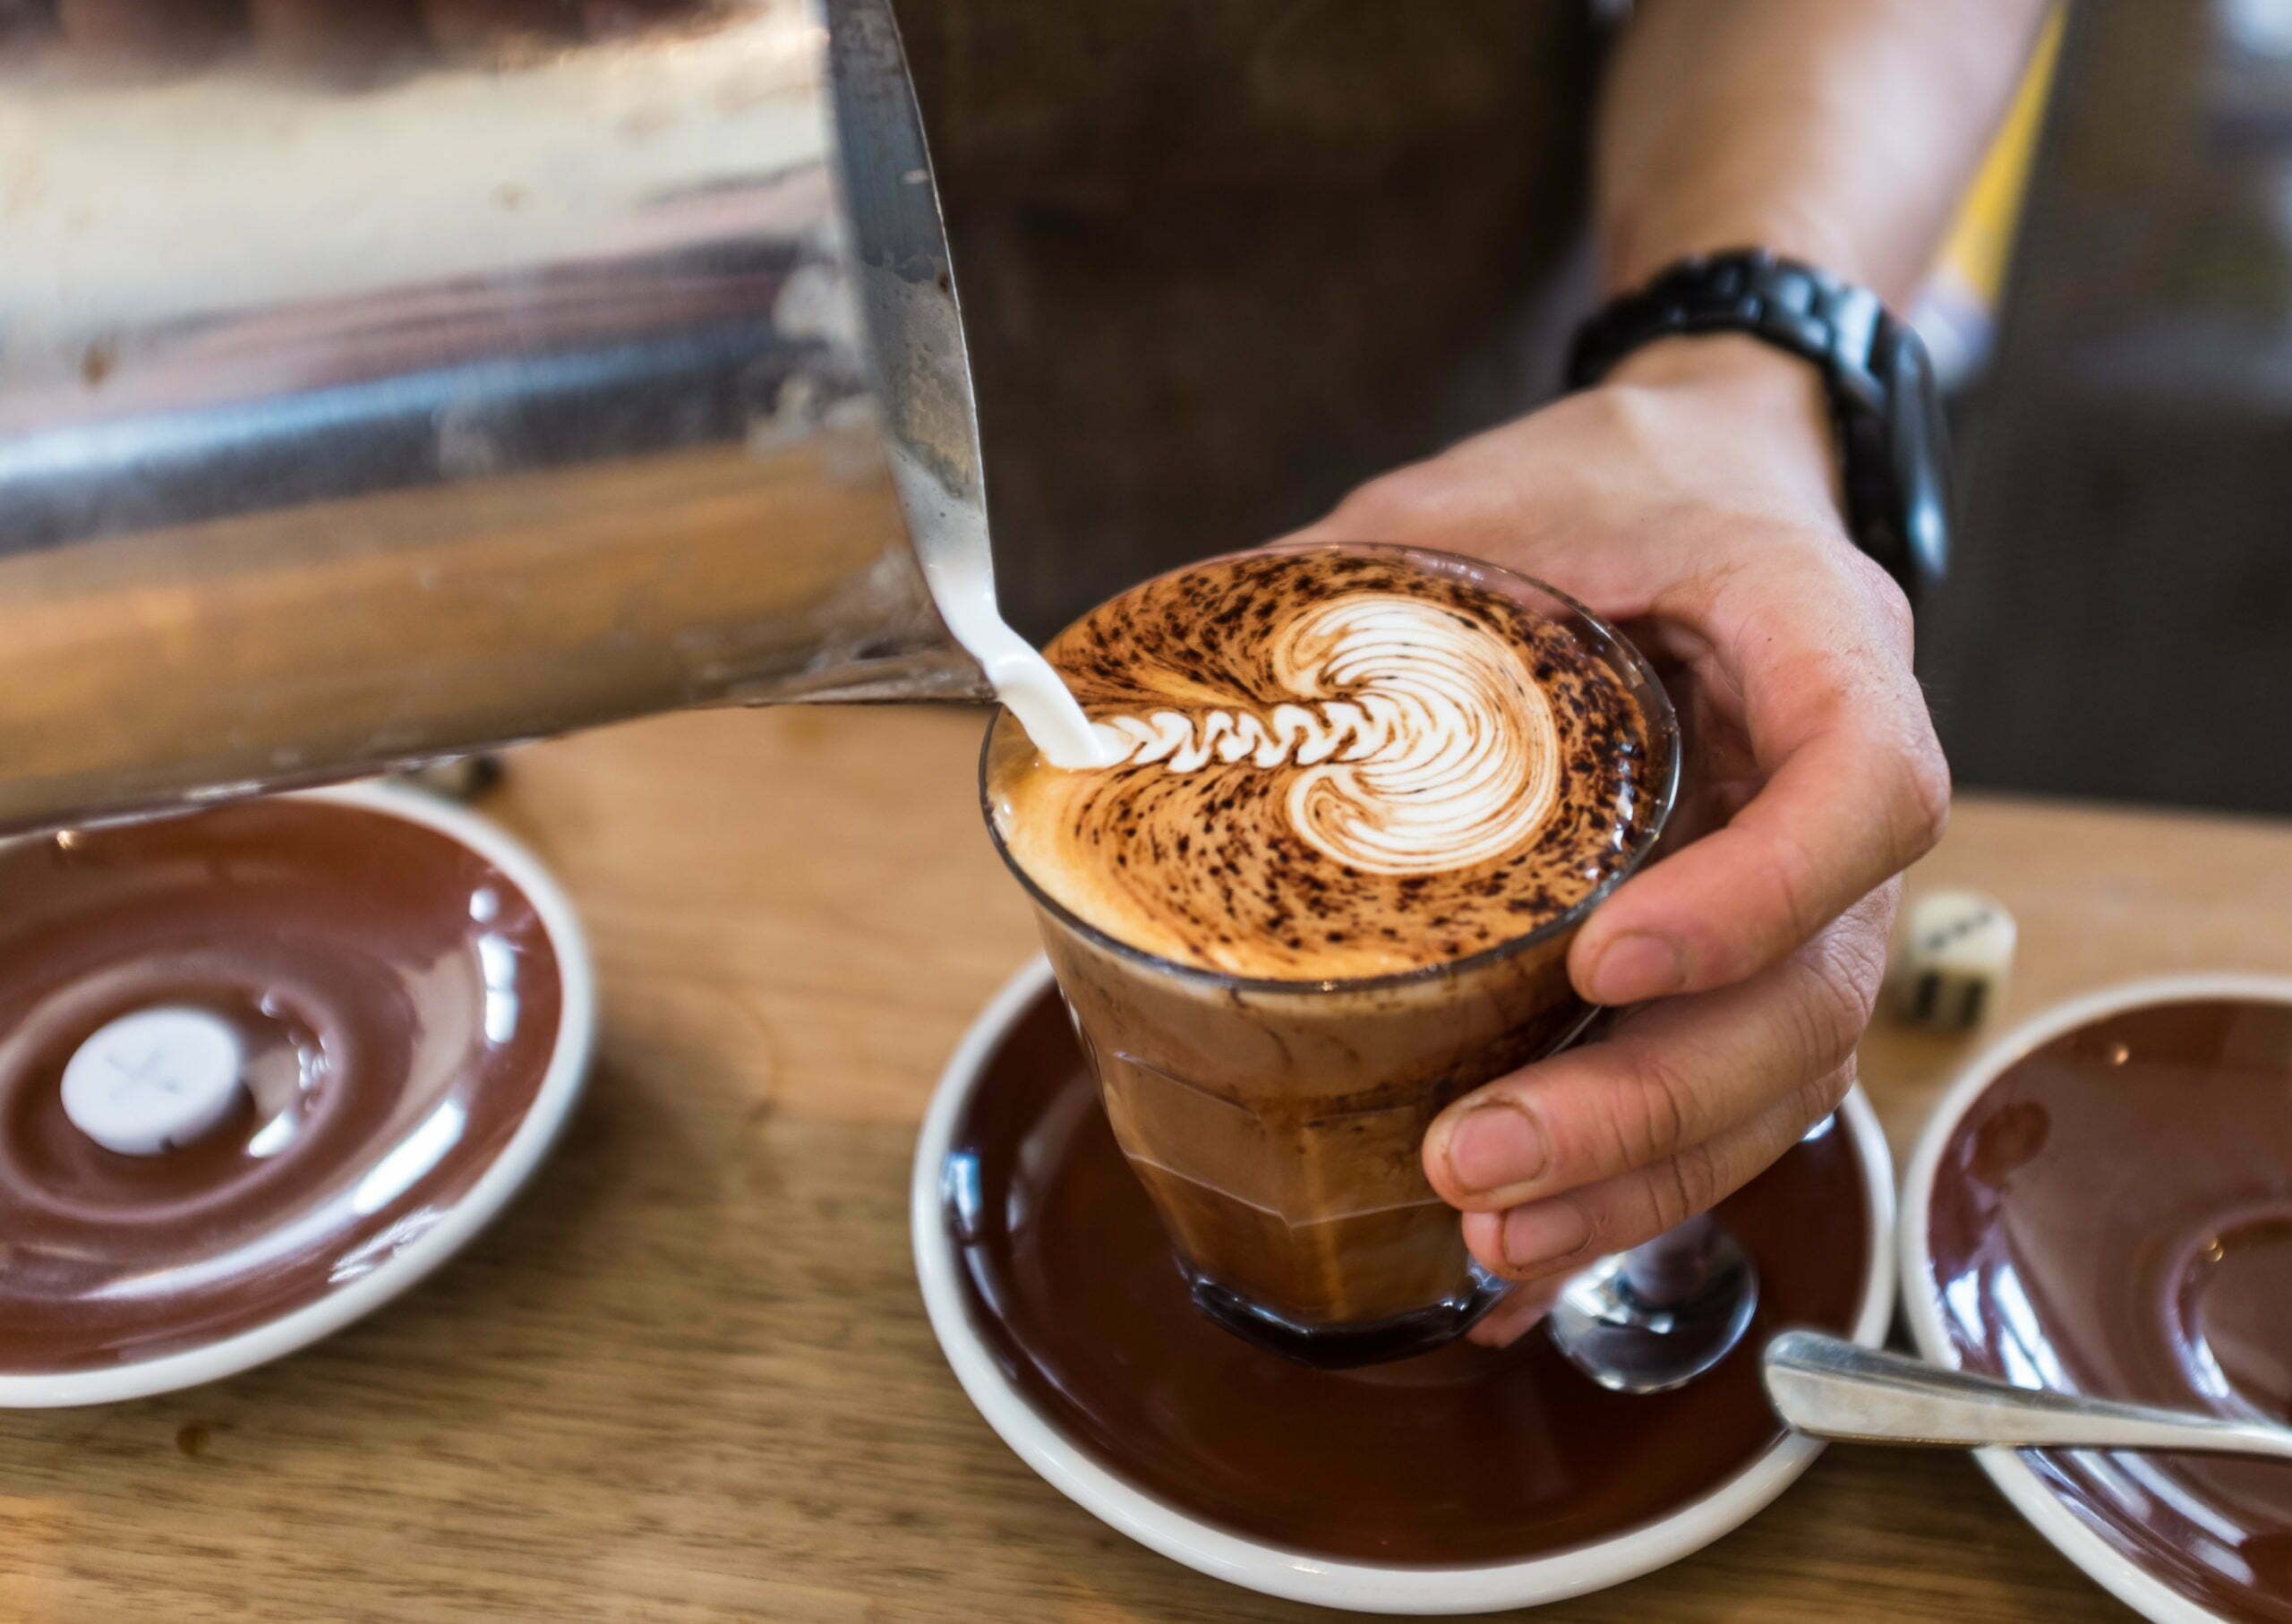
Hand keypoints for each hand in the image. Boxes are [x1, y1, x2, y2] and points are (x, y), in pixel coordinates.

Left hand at [1285, 333, 1947, 1345]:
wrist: (1699, 484)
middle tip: (1483, 1159)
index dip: (1759, 897)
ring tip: (1488, 1234)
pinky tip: (1523, 1264)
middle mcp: (1835, 788)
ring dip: (1641, 1181)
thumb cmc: (1600, 483)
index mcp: (1815, 642)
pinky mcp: (1750, 959)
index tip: (1605, 963)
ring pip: (1783, 1077)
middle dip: (1651, 1104)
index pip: (1866, 787)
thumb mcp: (1479, 490)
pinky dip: (1632, 1194)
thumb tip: (1152, 687)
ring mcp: (1809, 892)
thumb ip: (1346, 575)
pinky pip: (1727, 1098)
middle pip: (1815, 992)